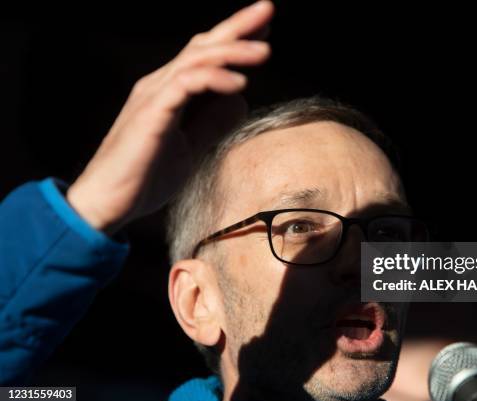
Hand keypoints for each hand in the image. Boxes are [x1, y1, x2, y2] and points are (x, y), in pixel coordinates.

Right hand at [67, 0, 273, 234]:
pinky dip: (214, 80)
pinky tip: (238, 83)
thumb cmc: (143, 177)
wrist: (106, 203)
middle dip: (237, 27)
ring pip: (196, 60)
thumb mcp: (189, 148)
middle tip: (268, 10)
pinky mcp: (150, 113)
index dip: (234, 39)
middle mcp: (159, 85)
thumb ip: (212, 123)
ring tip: (264, 50)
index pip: (205, 56)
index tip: (264, 29)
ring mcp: (153, 96)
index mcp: (169, 92)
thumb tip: (240, 101)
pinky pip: (185, 86)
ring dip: (232, 51)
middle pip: (202, 45)